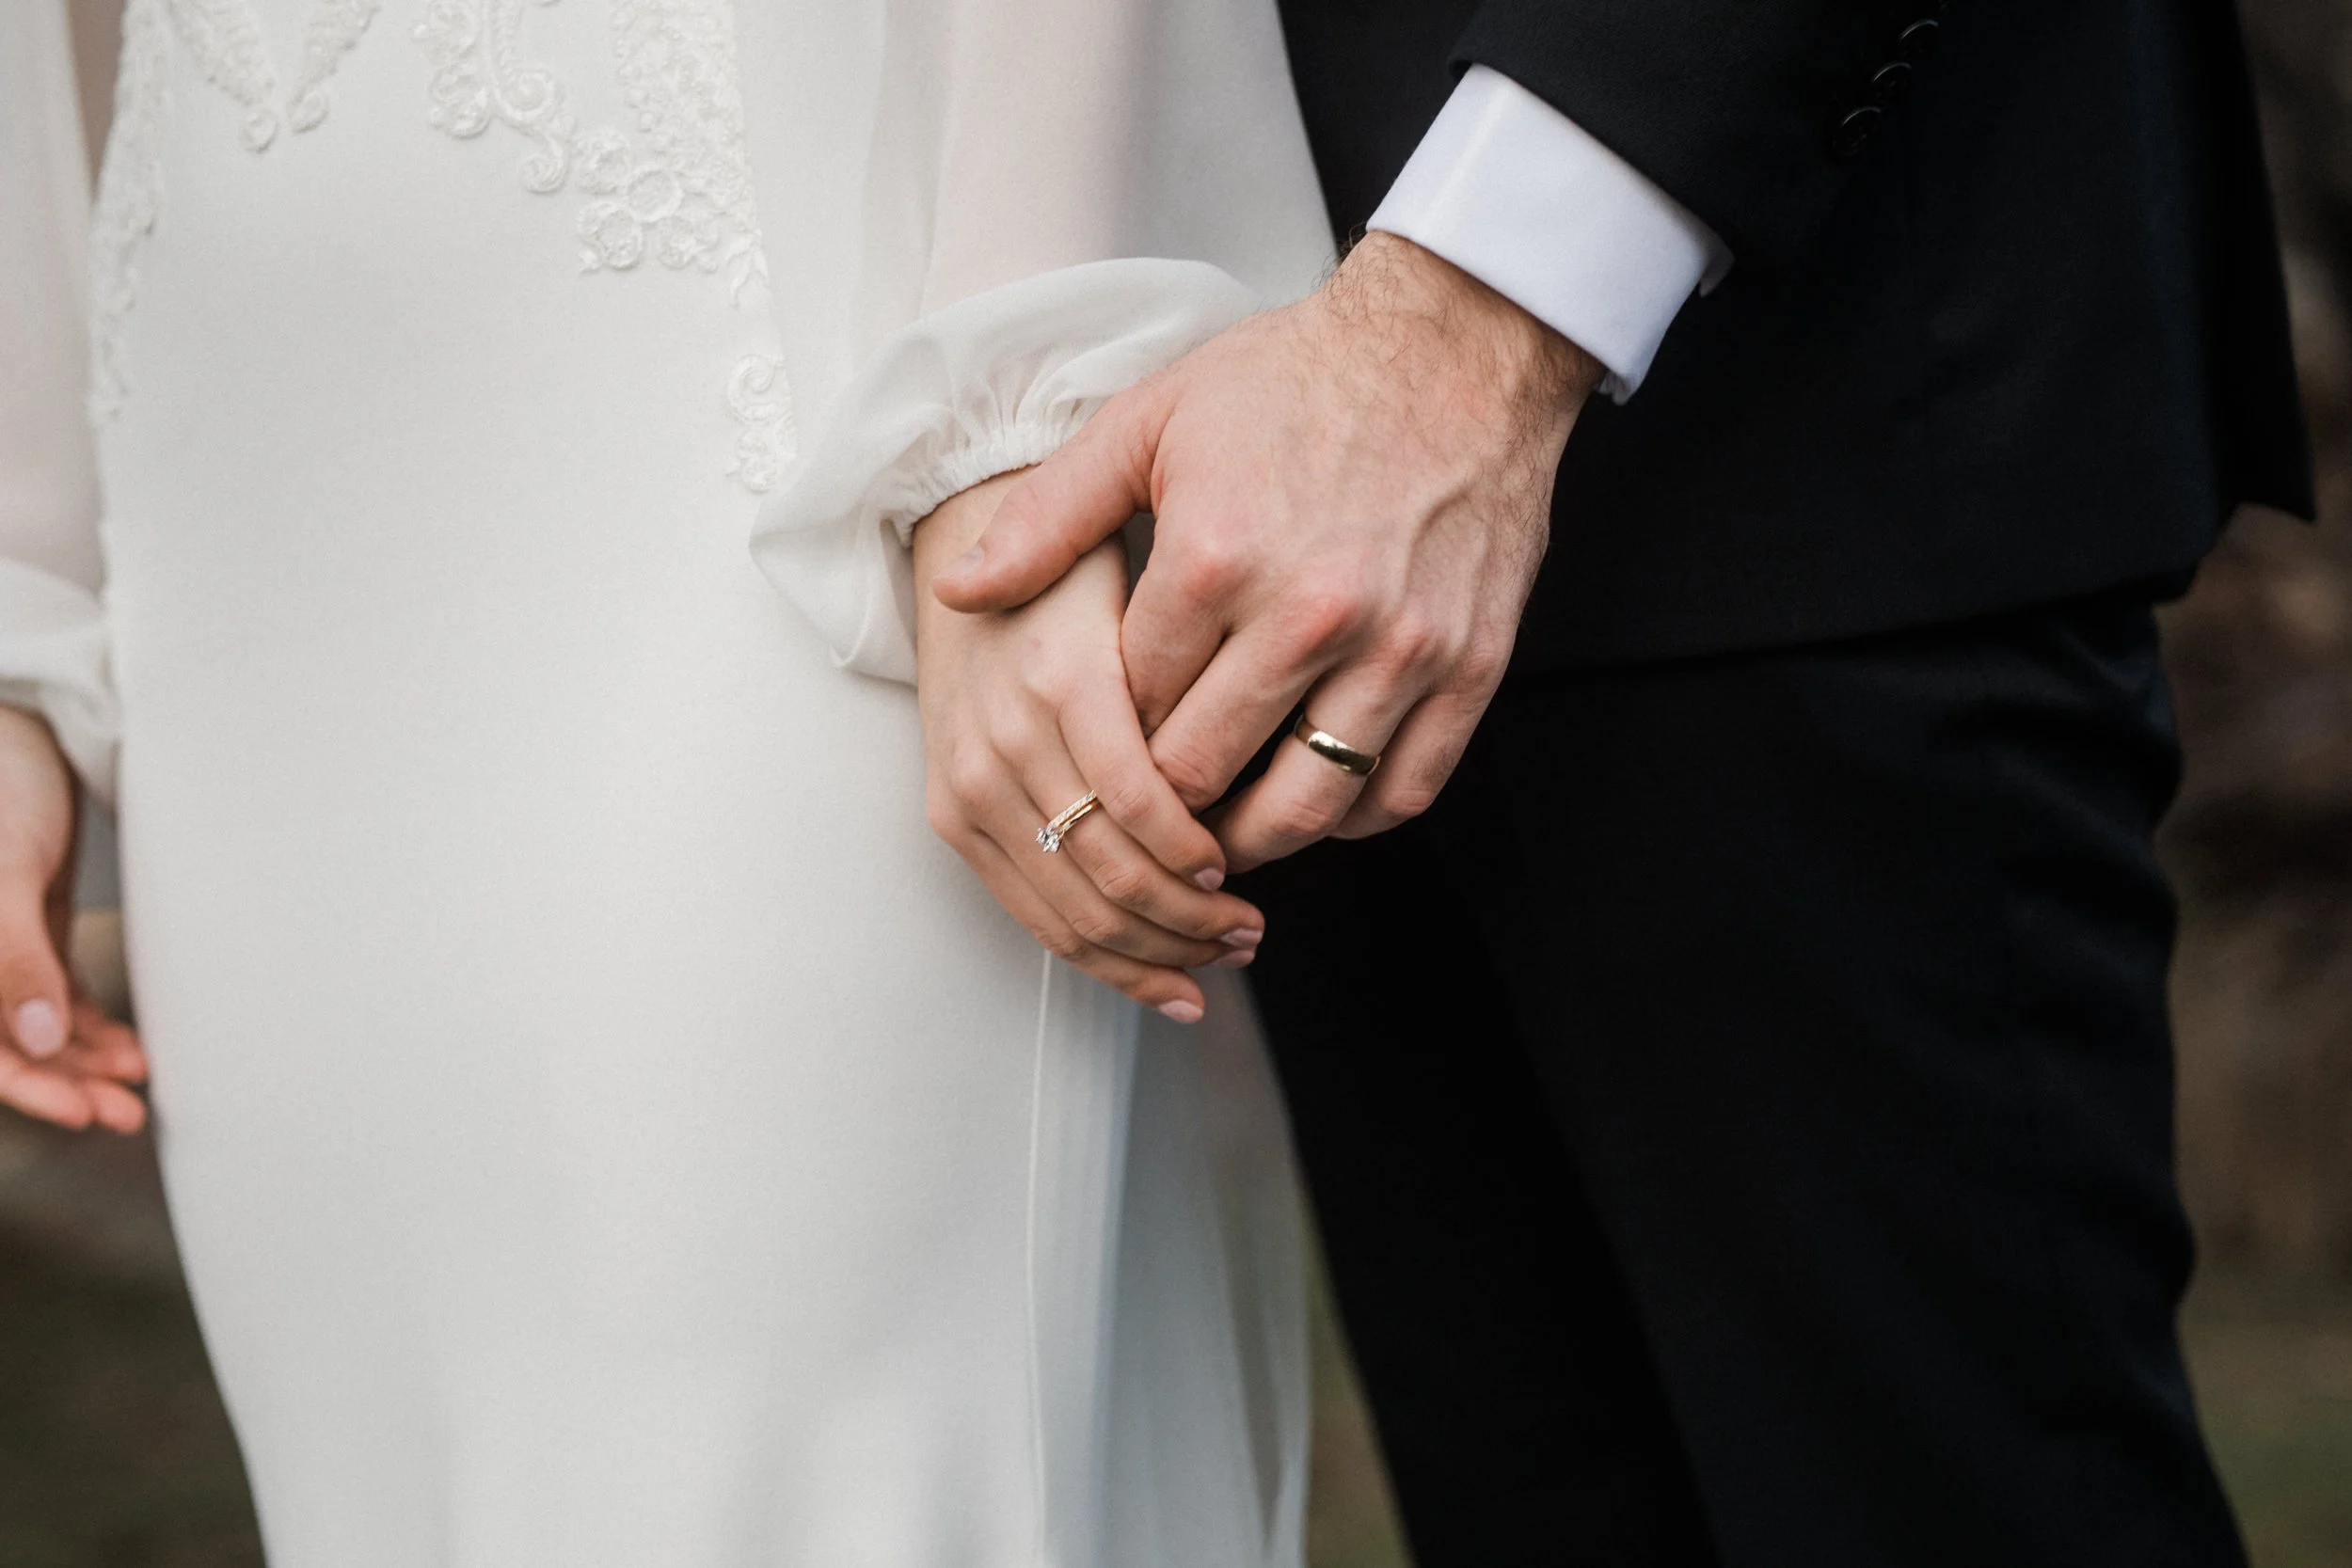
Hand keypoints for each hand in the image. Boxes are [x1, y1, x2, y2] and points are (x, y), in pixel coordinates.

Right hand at [0, 705, 146, 1131]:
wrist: (25, 731)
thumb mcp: (4, 876)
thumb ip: (12, 960)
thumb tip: (34, 1041)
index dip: (26, 1085)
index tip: (80, 1112)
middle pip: (9, 1043)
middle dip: (66, 1083)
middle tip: (126, 1114)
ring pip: (39, 1026)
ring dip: (87, 1059)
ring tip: (139, 1085)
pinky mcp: (30, 933)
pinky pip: (58, 995)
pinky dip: (93, 1024)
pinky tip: (131, 1049)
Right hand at [913, 473, 1267, 1020]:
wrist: (967, 538)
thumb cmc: (1078, 563)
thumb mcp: (1144, 582)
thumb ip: (1187, 662)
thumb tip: (1251, 755)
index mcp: (1062, 680)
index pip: (1135, 799)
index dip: (1192, 850)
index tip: (1238, 866)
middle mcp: (1005, 738)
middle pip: (1106, 868)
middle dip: (1188, 917)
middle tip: (1251, 931)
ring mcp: (972, 783)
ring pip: (1075, 910)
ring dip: (1157, 949)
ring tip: (1222, 952)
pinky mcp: (953, 814)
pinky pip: (1035, 915)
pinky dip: (1108, 961)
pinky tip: (1169, 984)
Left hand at [935, 233, 1603, 870]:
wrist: (1456, 344)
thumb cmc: (1299, 378)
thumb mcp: (1152, 422)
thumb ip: (1051, 516)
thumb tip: (959, 591)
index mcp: (1216, 558)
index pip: (1130, 710)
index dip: (1105, 742)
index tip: (1099, 750)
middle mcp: (1309, 614)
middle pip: (1204, 773)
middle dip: (1162, 804)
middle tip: (1143, 812)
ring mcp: (1399, 647)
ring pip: (1304, 806)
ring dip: (1252, 836)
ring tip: (1220, 829)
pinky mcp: (1470, 665)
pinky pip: (1402, 789)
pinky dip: (1351, 817)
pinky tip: (1316, 801)